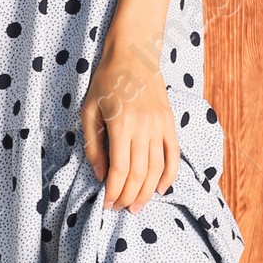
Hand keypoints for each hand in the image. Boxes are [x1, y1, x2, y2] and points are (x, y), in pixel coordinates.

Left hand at [82, 28, 178, 210]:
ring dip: (147, 192)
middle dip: (128, 197)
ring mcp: (160, 126)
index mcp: (121, 125)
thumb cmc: (106, 81)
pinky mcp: (170, 123)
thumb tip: (100, 175)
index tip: (106, 204)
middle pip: (139, 174)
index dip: (113, 191)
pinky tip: (160, 190)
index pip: (120, 170)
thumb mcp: (89, 111)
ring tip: (136, 206)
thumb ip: (93, 145)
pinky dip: (170, 176)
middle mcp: (144, 127)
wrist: (134, 53)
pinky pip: (174, 155)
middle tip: (119, 209)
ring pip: (157, 169)